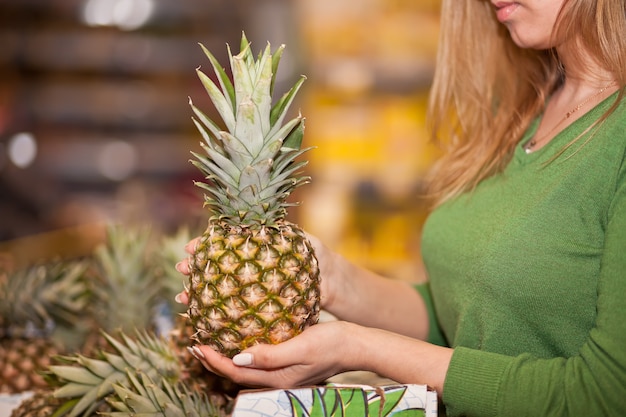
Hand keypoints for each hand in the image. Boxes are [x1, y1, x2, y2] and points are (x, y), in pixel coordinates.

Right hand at [174, 233, 336, 309]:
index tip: (190, 248)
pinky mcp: (256, 306)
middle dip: (194, 267)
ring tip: (184, 297)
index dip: (205, 244)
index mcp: (255, 245)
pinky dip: (216, 312)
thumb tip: (265, 228)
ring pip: (217, 288)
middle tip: (180, 270)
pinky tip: (203, 318)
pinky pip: (233, 308)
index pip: (224, 241)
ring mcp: (250, 285)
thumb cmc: (318, 259)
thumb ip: (286, 235)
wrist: (332, 284)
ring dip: (198, 292)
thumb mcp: (304, 243)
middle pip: (214, 264)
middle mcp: (248, 264)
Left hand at [187, 321, 355, 387]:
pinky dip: (244, 353)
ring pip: (247, 368)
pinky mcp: (290, 362)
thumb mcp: (302, 347)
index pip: (236, 372)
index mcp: (278, 378)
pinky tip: (241, 340)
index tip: (197, 346)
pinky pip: (259, 361)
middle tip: (195, 345)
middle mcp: (278, 379)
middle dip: (214, 361)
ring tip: (211, 343)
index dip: (214, 361)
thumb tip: (238, 359)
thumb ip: (271, 355)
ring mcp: (284, 372)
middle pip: (237, 373)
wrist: (357, 344)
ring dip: (226, 358)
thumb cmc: (332, 343)